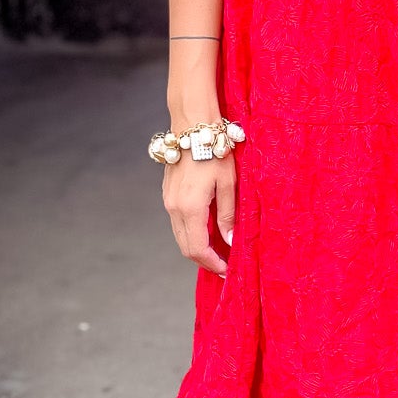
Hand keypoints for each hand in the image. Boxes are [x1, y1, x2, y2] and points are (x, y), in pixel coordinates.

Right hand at [162, 143, 237, 276]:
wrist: (192, 127)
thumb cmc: (215, 151)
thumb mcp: (228, 184)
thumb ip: (228, 216)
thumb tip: (230, 240)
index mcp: (190, 208)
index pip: (197, 248)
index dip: (212, 263)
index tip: (226, 270)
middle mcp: (174, 208)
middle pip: (185, 247)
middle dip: (204, 260)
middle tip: (223, 266)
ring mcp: (168, 201)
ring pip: (180, 235)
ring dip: (197, 247)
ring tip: (218, 251)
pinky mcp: (168, 194)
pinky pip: (177, 222)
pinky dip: (191, 233)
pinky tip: (206, 231)